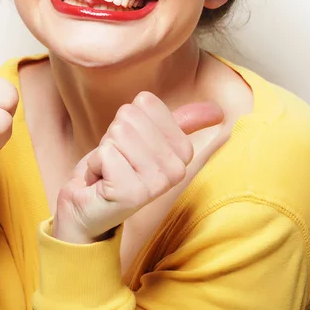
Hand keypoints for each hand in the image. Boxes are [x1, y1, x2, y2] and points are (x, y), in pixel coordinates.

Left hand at [53, 91, 227, 242]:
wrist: (90, 207)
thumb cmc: (118, 168)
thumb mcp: (151, 139)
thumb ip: (183, 121)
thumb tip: (219, 111)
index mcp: (184, 150)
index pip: (145, 102)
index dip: (129, 120)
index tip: (129, 145)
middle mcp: (177, 169)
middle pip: (129, 116)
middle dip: (113, 136)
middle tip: (117, 160)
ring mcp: (157, 184)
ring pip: (118, 133)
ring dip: (104, 150)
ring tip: (110, 170)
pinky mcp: (131, 194)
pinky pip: (105, 152)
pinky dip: (95, 164)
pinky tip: (102, 182)